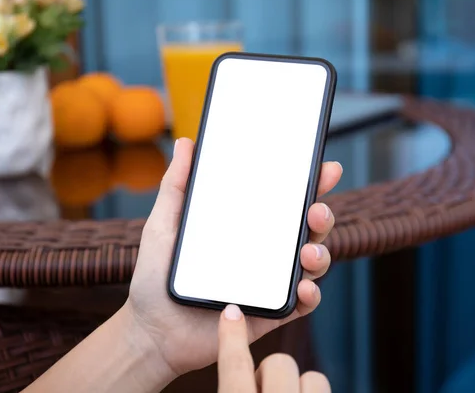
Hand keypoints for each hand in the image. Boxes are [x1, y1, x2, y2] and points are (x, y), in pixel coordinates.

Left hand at [126, 138, 341, 376]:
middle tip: (316, 210)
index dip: (309, 184)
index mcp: (245, 228)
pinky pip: (301, 304)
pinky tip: (304, 287)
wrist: (150, 332)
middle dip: (322, 215)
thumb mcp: (164, 225)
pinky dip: (310, 295)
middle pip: (306, 229)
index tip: (324, 168)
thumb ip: (176, 186)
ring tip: (307, 251)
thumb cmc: (155, 278)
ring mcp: (269, 282)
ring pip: (312, 263)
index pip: (283, 202)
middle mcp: (263, 251)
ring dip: (321, 253)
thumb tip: (186, 143)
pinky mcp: (270, 313)